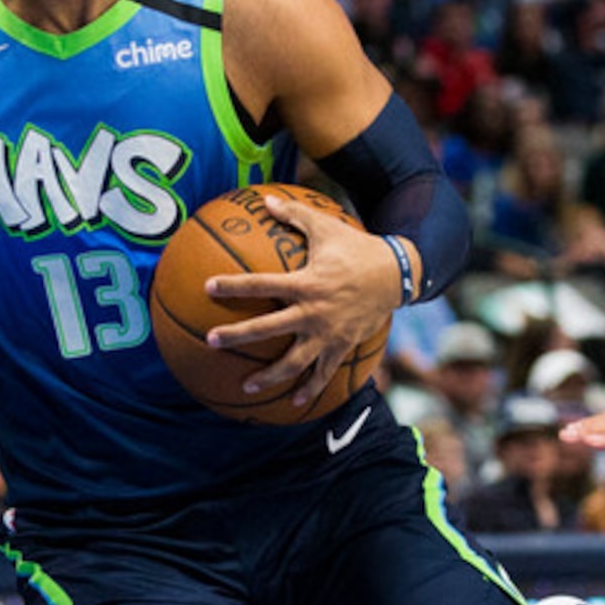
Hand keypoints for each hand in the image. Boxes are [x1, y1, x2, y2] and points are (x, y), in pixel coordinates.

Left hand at [202, 199, 398, 412]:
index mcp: (305, 282)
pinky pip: (324, 373)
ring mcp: (327, 333)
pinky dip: (310, 389)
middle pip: (267, 328)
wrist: (396, 274)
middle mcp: (313, 311)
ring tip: (246, 386)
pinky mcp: (342, 346)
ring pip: (294, 361)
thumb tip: (266, 201)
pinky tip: (293, 403)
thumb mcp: (326, 227)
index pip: (261, 284)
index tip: (208, 287)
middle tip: (210, 341)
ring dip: (269, 376)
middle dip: (237, 336)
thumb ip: (294, 215)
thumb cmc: (356, 248)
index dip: (234, 286)